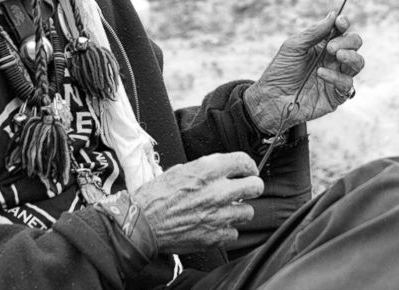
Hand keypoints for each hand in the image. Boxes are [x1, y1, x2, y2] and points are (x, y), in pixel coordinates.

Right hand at [131, 152, 263, 252]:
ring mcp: (218, 216)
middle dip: (252, 186)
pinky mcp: (215, 236)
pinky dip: (227, 230)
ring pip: (248, 212)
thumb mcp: (180, 170)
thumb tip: (220, 170)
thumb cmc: (155, 196)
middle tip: (245, 189)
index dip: (249, 165)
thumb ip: (205, 169)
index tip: (248, 170)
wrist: (143, 224)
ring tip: (227, 209)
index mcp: (207, 170)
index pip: (244, 162)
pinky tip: (216, 225)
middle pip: (255, 186)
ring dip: (239, 210)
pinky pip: (234, 233)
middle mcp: (217, 191)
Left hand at [243, 12, 363, 133]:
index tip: (340, 22)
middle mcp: (333, 59)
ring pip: (358, 63)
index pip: (341, 31)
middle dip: (348, 41)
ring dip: (350, 57)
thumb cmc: (280, 70)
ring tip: (337, 56)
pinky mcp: (337, 95)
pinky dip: (336, 77)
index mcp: (323, 45)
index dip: (343, 24)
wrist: (272, 98)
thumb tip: (333, 14)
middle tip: (330, 47)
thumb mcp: (294, 46)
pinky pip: (347, 84)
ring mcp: (337, 76)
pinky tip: (321, 74)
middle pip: (354, 44)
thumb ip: (314, 32)